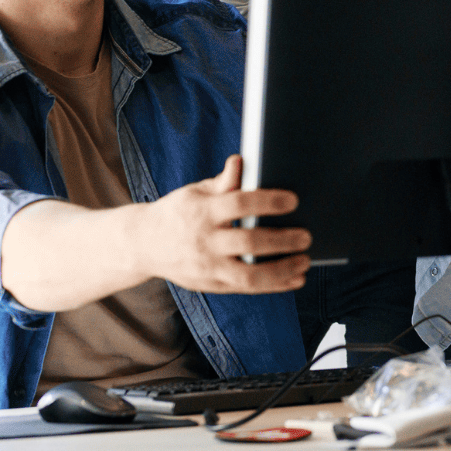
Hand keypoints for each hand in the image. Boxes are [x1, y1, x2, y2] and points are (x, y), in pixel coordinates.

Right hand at [133, 155, 311, 293]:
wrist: (143, 244)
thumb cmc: (179, 212)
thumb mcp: (196, 192)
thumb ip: (223, 181)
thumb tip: (240, 161)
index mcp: (202, 211)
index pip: (239, 204)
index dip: (268, 201)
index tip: (293, 201)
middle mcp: (204, 241)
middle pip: (248, 243)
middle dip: (281, 240)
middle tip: (306, 236)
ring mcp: (207, 267)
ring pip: (249, 275)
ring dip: (282, 270)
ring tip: (305, 261)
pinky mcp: (211, 284)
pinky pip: (247, 288)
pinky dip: (275, 285)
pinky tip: (296, 279)